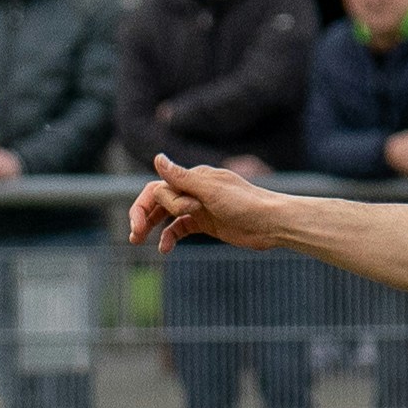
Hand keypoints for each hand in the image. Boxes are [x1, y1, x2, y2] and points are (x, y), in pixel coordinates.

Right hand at [130, 155, 295, 252]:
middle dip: (144, 216)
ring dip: (153, 226)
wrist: (272, 223)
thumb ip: (182, 178)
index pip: (158, 188)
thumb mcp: (211, 190)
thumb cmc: (245, 204)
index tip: (139, 227)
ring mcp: (199, 207)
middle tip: (134, 236)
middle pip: (159, 200)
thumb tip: (158, 158)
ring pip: (167, 214)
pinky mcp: (207, 223)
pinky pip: (181, 228)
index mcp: (194, 177)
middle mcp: (194, 190)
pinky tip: (164, 249)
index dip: (145, 207)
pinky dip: (170, 237)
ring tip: (138, 241)